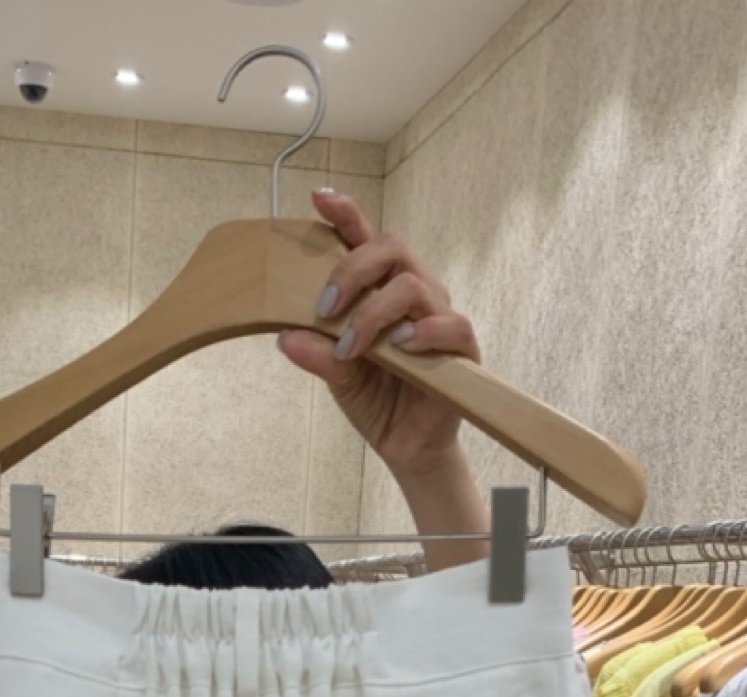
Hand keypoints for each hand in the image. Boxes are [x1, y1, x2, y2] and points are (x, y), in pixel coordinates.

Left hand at [276, 190, 477, 484]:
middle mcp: (412, 292)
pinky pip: (451, 324)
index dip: (346, 214)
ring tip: (352, 348)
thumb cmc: (376, 400)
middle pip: (391, 246)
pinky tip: (401, 346)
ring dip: (374, 313)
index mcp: (380, 289)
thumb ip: (317, 354)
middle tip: (325, 307)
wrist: (407, 447)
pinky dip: (424, 331)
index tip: (320, 199)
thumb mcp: (338, 377)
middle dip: (353, 268)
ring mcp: (438, 316)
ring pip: (413, 284)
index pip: (366, 239)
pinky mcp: (461, 348)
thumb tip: (285, 337)